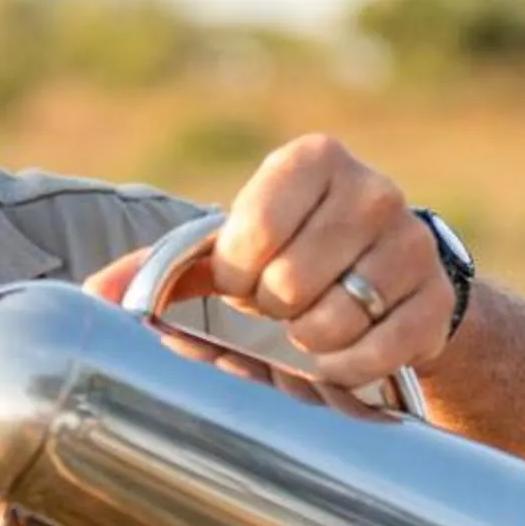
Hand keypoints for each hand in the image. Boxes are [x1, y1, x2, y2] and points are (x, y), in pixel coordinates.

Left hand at [84, 135, 450, 391]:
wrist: (388, 273)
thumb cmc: (291, 252)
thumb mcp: (230, 246)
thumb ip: (161, 265)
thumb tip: (88, 296)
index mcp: (314, 158)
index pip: (251, 234)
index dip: (237, 272)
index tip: (246, 272)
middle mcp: (372, 190)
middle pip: (288, 285)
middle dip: (272, 308)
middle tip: (283, 301)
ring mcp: (412, 245)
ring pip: (330, 323)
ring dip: (307, 340)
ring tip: (311, 319)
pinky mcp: (435, 300)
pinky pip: (375, 352)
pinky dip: (344, 366)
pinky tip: (340, 352)